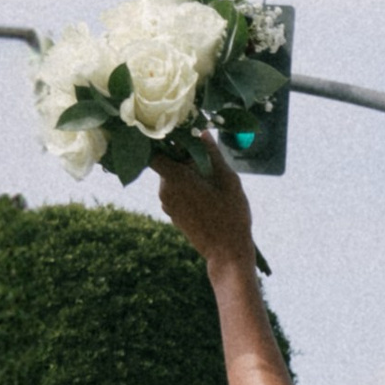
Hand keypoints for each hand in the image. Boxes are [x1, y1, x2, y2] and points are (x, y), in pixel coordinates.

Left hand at [154, 138, 256, 274]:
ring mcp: (167, 204)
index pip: (153, 152)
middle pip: (165, 164)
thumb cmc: (231, 215)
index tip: (178, 139)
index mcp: (176, 178)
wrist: (227, 252)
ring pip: (171, 179)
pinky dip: (186, 189)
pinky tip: (207, 197)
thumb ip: (212, 154)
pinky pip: (175, 193)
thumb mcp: (228, 180)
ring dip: (186, 175)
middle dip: (181, 159)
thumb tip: (203, 132)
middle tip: (205, 161)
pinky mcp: (172, 214)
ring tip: (210, 182)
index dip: (162, 143)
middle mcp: (165, 190)